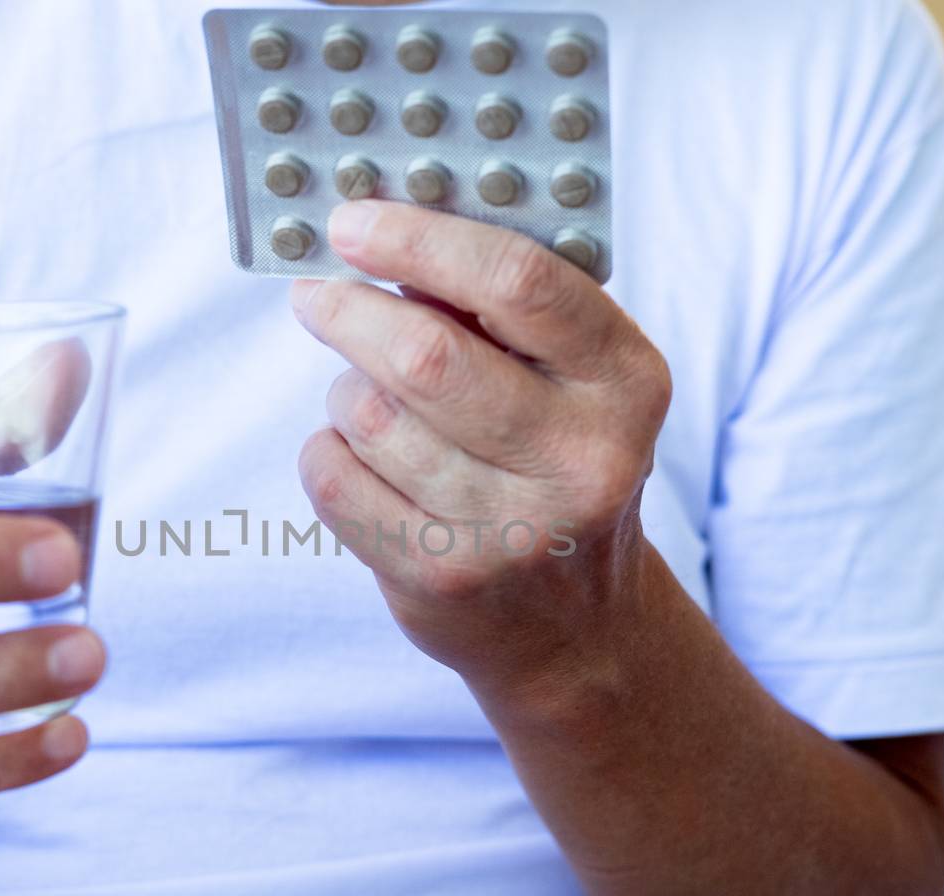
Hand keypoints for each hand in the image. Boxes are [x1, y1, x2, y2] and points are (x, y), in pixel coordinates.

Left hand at [292, 201, 671, 693]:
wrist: (577, 627)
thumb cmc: (556, 467)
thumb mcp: (574, 382)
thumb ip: (502, 309)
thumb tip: (383, 233)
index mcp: (627, 383)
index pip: (518, 282)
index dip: (421, 239)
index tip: (353, 219)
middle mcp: (581, 459)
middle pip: (426, 355)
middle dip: (350, 311)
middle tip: (317, 295)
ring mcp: (510, 529)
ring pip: (369, 416)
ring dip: (348, 391)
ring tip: (368, 398)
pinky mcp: (441, 578)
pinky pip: (335, 478)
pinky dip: (329, 451)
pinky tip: (364, 459)